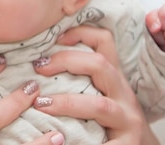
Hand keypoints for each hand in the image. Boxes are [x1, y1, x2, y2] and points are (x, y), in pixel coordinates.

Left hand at [33, 25, 159, 144]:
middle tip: (38, 67)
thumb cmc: (110, 123)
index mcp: (113, 78)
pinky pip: (105, 143)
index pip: (104, 42)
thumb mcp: (98, 93)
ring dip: (66, 103)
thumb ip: (78, 79)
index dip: (81, 32)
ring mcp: (128, 119)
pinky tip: (61, 140)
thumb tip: (36, 62)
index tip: (54, 38)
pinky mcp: (128, 144)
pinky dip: (80, 143)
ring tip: (41, 105)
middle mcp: (123, 94)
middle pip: (101, 65)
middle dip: (66, 61)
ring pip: (99, 105)